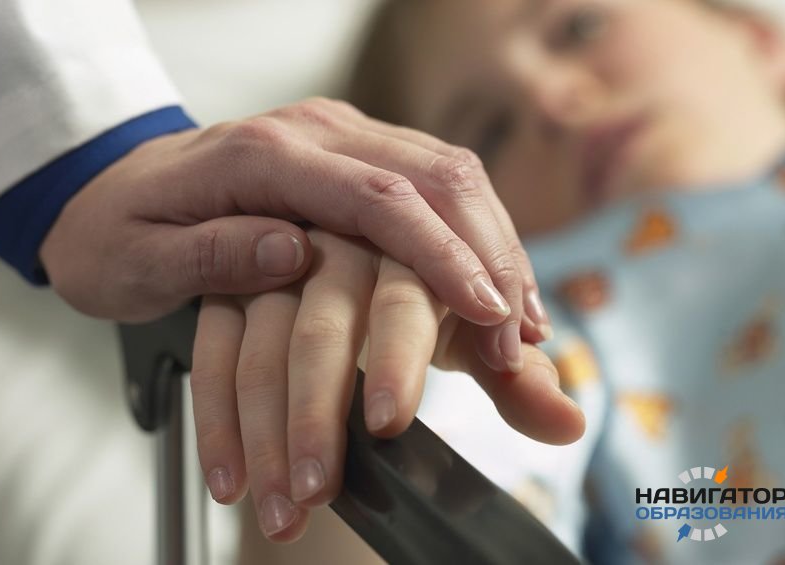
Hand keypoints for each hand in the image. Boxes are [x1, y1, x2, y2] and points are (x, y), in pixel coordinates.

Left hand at [40, 98, 551, 371]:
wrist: (103, 188)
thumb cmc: (115, 232)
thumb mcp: (132, 259)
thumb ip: (211, 254)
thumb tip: (295, 255)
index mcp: (263, 155)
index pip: (378, 197)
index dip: (441, 255)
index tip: (487, 311)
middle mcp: (314, 132)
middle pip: (432, 176)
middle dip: (488, 254)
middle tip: (519, 331)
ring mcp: (338, 137)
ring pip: (446, 173)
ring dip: (492, 244)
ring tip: (520, 318)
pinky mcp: (351, 155)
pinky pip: (431, 184)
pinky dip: (471, 235)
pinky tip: (492, 281)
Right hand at [190, 229, 583, 541]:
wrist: (347, 235)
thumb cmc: (418, 290)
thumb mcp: (466, 328)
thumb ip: (514, 376)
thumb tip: (570, 422)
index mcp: (411, 245)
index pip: (407, 296)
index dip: (400, 357)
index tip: (388, 422)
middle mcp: (342, 244)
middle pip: (325, 327)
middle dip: (322, 409)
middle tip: (322, 483)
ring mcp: (277, 264)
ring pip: (263, 346)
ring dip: (269, 431)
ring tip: (283, 504)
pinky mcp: (229, 287)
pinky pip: (214, 350)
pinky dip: (220, 420)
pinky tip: (231, 480)